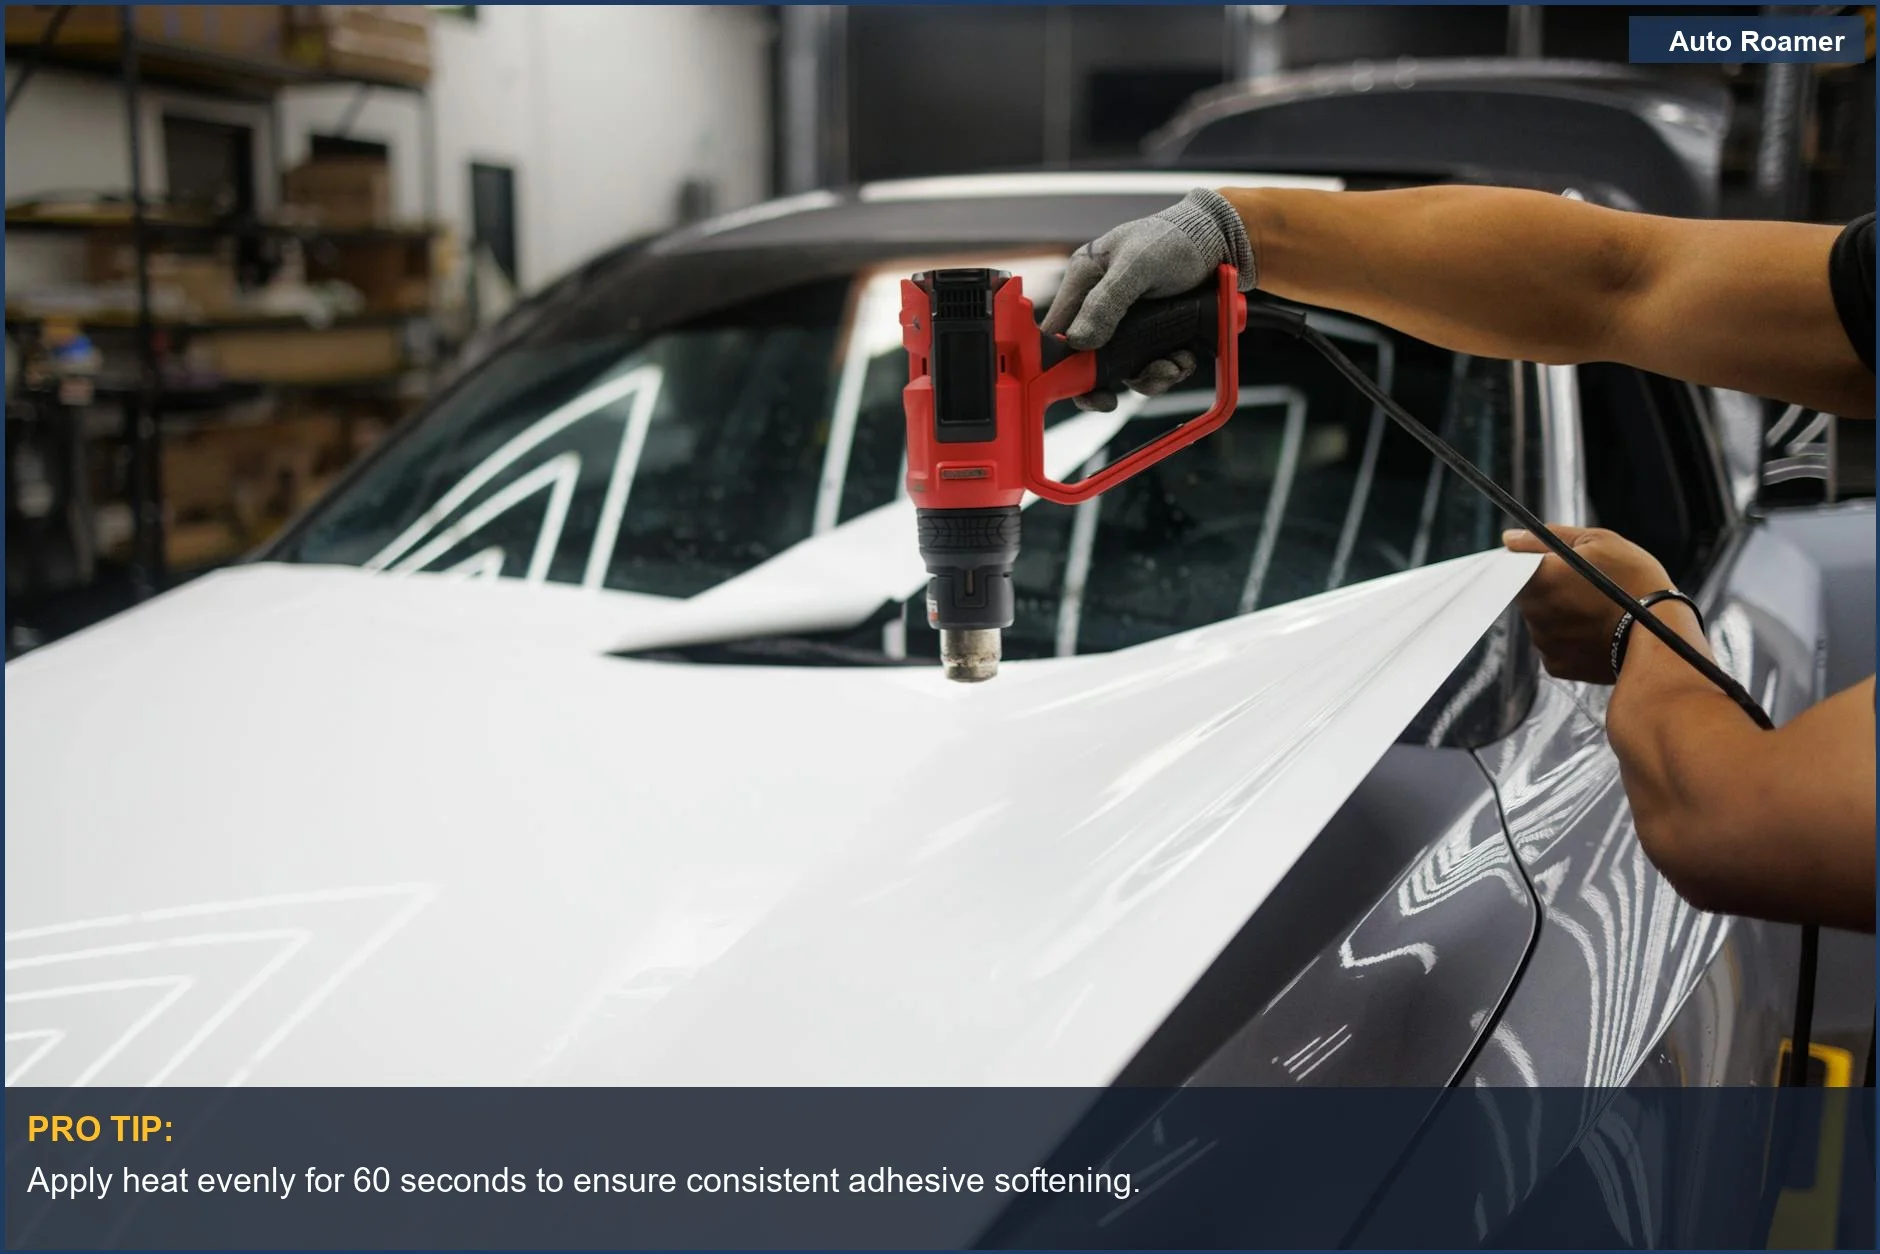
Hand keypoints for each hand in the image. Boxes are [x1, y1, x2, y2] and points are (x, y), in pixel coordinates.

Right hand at [1041, 188, 1255, 410]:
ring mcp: (1127, 323)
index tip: (1077, 385)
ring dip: (1148, 376)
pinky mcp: (1153, 334)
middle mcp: (1101, 305)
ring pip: (1124, 368)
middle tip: (1111, 401)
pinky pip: (1151, 365)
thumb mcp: (1138, 264)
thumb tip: (1079, 342)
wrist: (1222, 242)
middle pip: (1089, 359)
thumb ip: (1106, 301)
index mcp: (1085, 281)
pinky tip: (1183, 359)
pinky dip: (1168, 369)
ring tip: (1173, 366)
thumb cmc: (1176, 238)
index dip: (1060, 362)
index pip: (1058, 331)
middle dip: (1107, 381)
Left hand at [1502, 525, 1678, 683]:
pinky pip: (1555, 647)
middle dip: (1549, 588)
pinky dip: (1570, 639)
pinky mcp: (1555, 665)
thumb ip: (1545, 538)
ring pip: (1542, 622)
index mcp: (1537, 578)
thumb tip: (1508, 539)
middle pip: (1528, 595)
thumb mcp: (1597, 542)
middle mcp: (1532, 612)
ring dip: (1560, 615)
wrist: (1661, 635)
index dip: (1531, 564)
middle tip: (1585, 586)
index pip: (1512, 568)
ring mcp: (1542, 641)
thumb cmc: (1633, 580)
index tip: (1551, 564)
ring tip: (1597, 611)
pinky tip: (1596, 632)